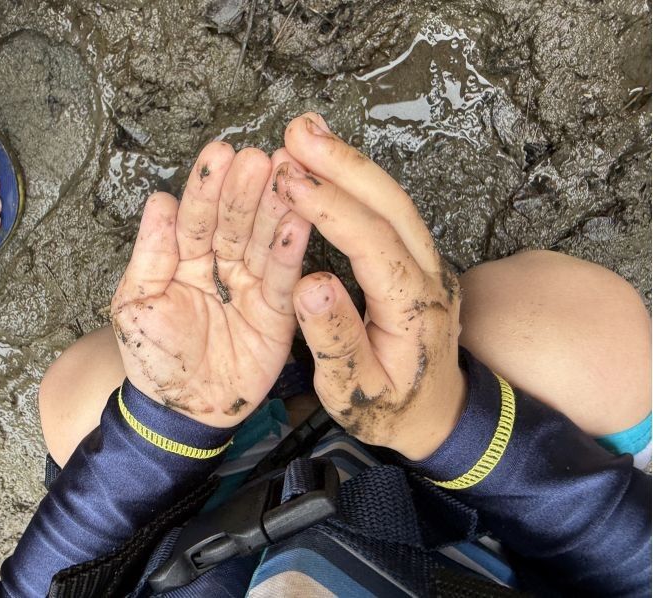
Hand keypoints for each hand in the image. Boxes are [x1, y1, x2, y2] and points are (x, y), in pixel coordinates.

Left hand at [111, 143, 310, 427]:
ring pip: (262, 243)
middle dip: (246, 190)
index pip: (196, 216)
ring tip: (288, 177)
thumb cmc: (153, 359)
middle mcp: (220, 266)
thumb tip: (158, 201)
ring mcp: (250, 287)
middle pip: (235, 222)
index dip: (207, 187)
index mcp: (183, 259)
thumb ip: (150, 255)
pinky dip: (291, 252)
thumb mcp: (135, 305)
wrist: (182, 412)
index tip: (219, 154)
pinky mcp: (276, 312)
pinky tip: (300, 221)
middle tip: (261, 158)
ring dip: (276, 209)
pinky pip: (282, 280)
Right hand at [274, 113, 465, 459]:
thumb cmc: (391, 410)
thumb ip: (335, 340)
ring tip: (306, 133)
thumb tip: (310, 284)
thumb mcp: (353, 392)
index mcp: (413, 309)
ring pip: (396, 201)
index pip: (374, 243)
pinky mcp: (420, 260)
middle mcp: (430, 276)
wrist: (440, 416)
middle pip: (392, 205)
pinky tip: (330, 163)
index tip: (288, 180)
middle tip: (296, 131)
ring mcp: (430, 264)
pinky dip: (359, 181)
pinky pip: (392, 211)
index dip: (330, 207)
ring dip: (351, 164)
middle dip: (343, 163)